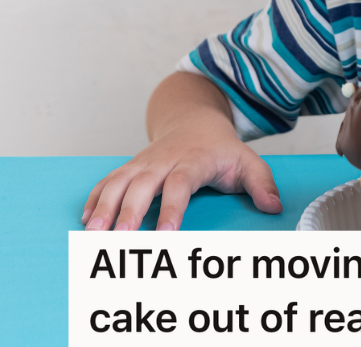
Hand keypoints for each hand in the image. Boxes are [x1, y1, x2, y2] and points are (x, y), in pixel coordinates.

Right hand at [81, 72, 282, 230]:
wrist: (194, 121)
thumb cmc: (221, 150)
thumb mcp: (248, 162)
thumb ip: (262, 184)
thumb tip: (274, 205)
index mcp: (193, 161)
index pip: (180, 184)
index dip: (173, 209)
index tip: (166, 234)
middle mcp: (163, 161)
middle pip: (142, 185)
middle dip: (128, 212)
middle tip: (119, 239)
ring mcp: (143, 163)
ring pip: (118, 183)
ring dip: (103, 207)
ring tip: (92, 234)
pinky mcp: (129, 167)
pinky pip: (108, 181)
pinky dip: (94, 198)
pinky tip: (85, 220)